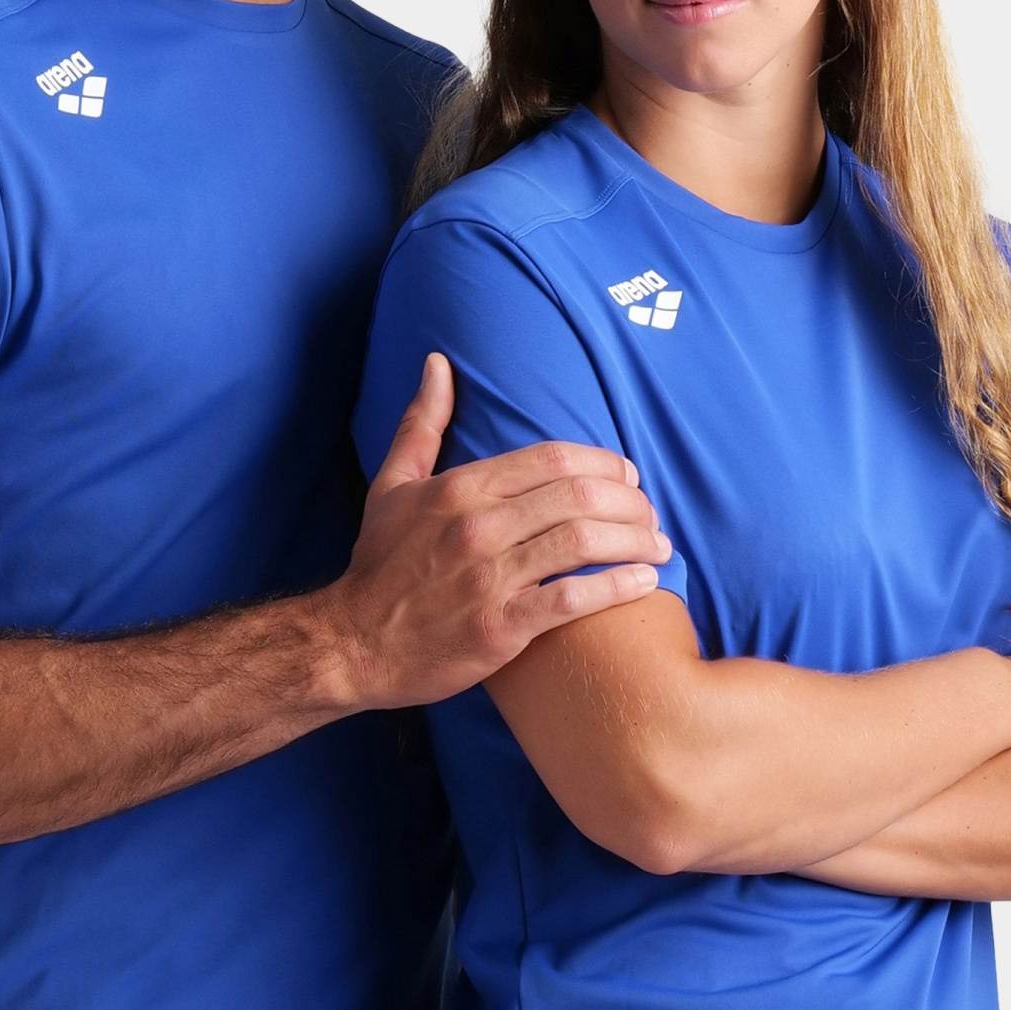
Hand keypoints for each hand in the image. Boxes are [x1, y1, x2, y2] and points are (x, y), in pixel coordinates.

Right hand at [325, 354, 671, 709]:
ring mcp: (490, 577)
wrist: (351, 645)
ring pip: (584, 542)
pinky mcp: (500, 628)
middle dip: (630, 502)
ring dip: (635, 540)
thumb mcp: (392, 486)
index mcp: (460, 488)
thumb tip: (438, 364)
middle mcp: (479, 526)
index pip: (553, 458)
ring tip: (659, 547)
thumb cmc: (378, 566)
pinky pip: (574, 599)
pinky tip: (643, 582)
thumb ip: (421, 423)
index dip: (604, 463)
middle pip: (579, 495)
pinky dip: (617, 586)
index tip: (628, 476)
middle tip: (651, 514)